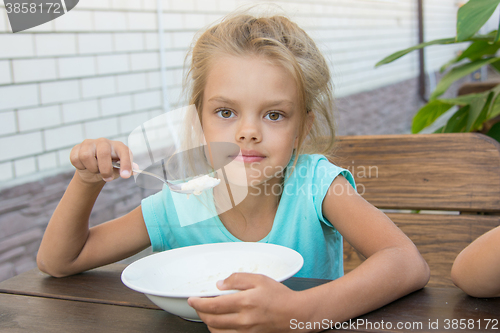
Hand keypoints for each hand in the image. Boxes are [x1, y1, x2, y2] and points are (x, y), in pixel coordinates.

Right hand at [70, 138, 132, 183]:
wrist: (93, 171)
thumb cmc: (109, 168)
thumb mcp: (119, 170)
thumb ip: (127, 170)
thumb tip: (135, 170)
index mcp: (118, 146)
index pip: (124, 151)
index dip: (125, 163)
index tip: (125, 176)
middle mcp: (104, 142)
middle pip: (103, 153)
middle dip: (105, 170)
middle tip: (107, 178)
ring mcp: (89, 143)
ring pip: (86, 156)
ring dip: (92, 168)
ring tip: (96, 170)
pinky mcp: (76, 148)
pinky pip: (76, 158)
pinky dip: (81, 167)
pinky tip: (85, 166)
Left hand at [188, 273, 302, 332]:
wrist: (295, 314)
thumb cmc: (279, 296)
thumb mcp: (259, 279)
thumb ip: (238, 279)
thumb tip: (220, 284)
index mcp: (245, 302)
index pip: (213, 305)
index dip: (199, 302)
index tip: (192, 299)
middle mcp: (243, 320)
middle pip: (212, 320)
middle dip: (200, 312)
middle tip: (198, 305)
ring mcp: (246, 332)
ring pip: (217, 332)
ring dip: (208, 322)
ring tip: (208, 313)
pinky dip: (219, 331)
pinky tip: (220, 324)